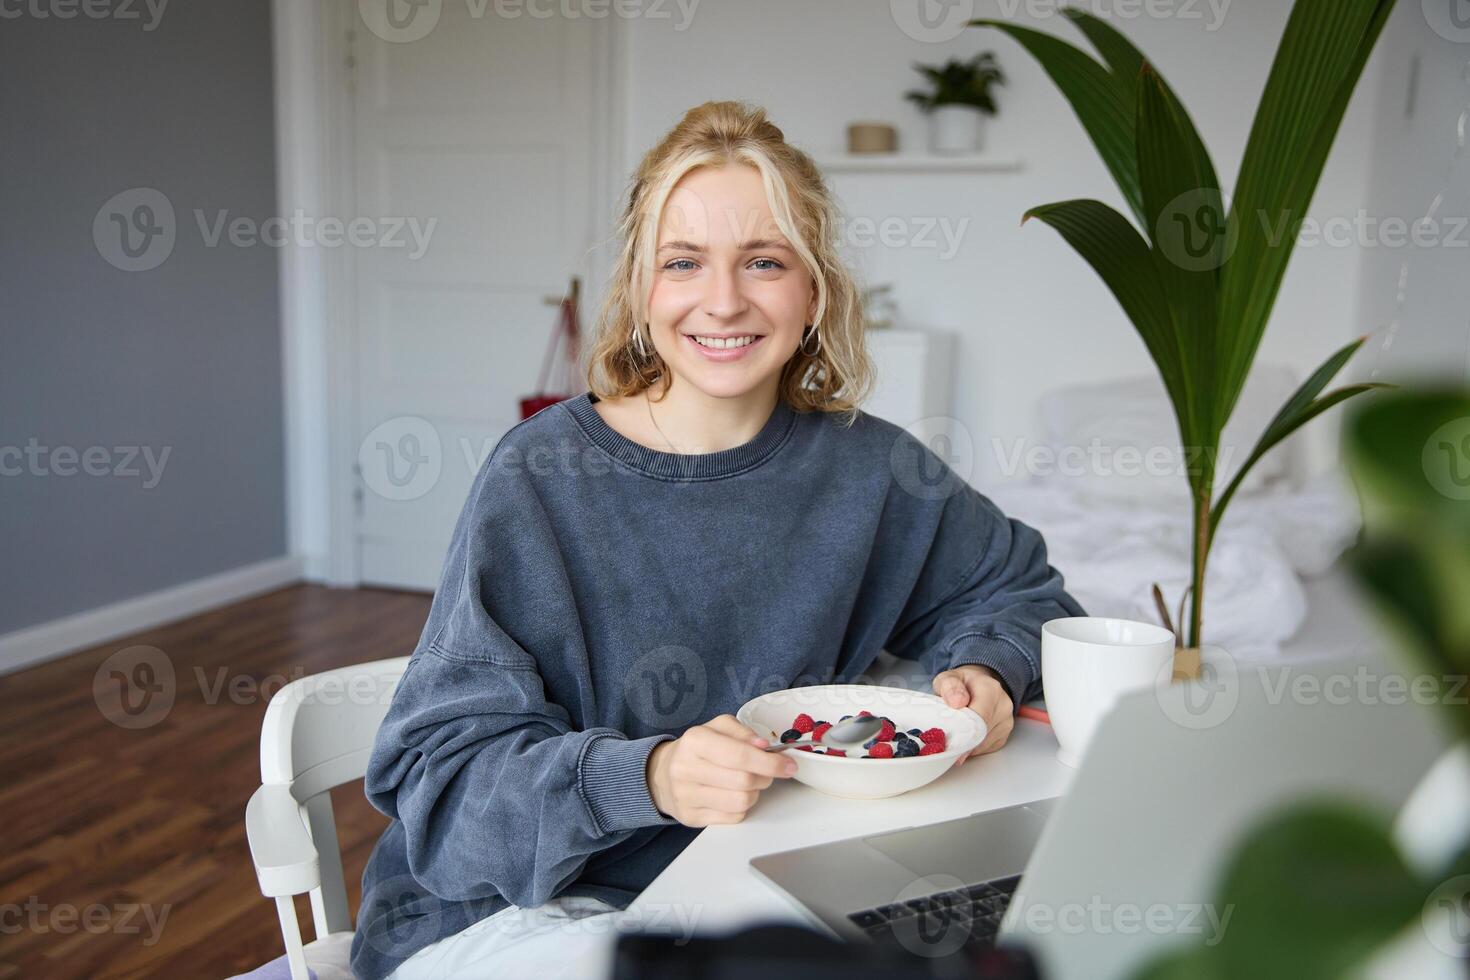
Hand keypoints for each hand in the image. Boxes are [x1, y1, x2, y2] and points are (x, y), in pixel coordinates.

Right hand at [645, 714, 796, 826]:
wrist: (664, 774)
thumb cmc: (697, 749)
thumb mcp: (717, 728)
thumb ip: (743, 732)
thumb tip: (764, 746)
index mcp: (695, 741)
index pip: (740, 755)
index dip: (770, 762)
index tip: (789, 765)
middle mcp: (686, 768)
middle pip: (744, 781)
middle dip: (765, 777)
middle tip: (767, 772)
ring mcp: (686, 796)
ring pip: (741, 802)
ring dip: (755, 793)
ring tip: (749, 783)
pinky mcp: (691, 817)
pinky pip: (733, 817)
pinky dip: (743, 807)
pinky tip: (734, 796)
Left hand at [932, 664, 1014, 765]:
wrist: (981, 684)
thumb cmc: (964, 683)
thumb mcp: (949, 677)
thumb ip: (949, 686)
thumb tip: (957, 702)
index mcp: (991, 690)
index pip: (978, 718)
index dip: (961, 732)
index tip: (946, 741)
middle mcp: (1003, 708)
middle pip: (980, 735)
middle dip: (959, 740)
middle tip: (942, 741)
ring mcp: (1005, 724)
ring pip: (981, 745)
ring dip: (964, 745)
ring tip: (951, 734)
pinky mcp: (1002, 737)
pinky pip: (984, 749)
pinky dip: (970, 747)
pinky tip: (963, 736)